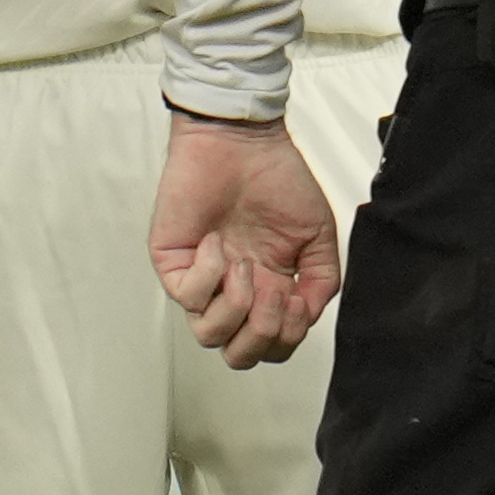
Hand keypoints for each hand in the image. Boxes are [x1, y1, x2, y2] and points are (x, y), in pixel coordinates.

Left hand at [152, 110, 341, 367]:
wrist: (243, 141)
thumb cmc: (279, 179)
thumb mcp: (318, 236)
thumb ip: (321, 284)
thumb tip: (306, 319)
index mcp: (268, 290)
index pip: (271, 345)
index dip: (287, 336)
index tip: (298, 299)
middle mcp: (235, 292)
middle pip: (239, 354)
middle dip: (261, 335)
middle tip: (273, 295)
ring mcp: (203, 281)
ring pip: (210, 336)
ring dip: (236, 306)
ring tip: (244, 265)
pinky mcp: (174, 264)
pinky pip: (188, 296)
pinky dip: (209, 273)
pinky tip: (216, 243)